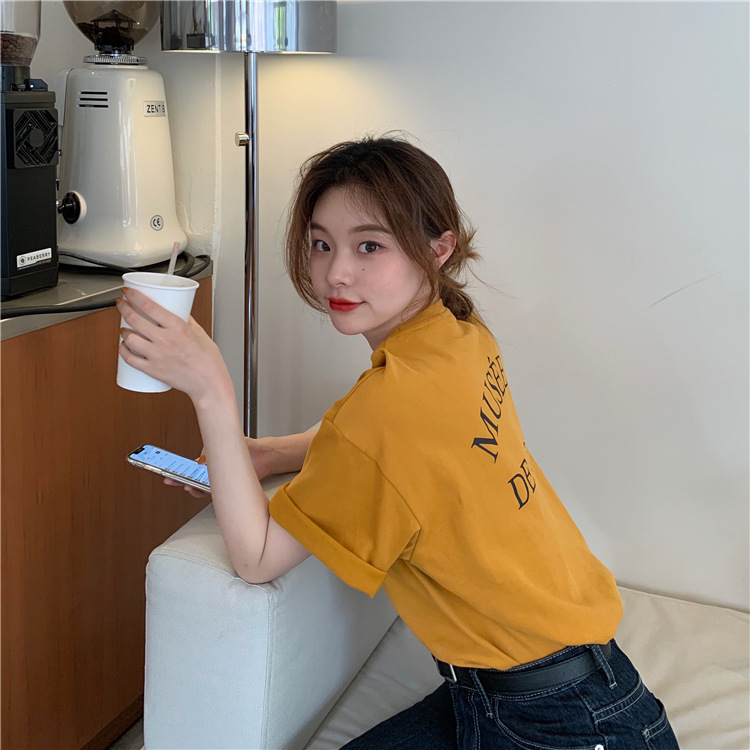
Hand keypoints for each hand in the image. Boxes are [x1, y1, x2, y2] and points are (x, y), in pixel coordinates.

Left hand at [117, 287, 230, 403]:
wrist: (210, 384)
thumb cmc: (209, 362)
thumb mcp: (200, 333)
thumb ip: (187, 321)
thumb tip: (178, 311)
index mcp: (178, 328)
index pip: (149, 306)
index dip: (134, 296)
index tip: (128, 292)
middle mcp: (165, 340)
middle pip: (134, 319)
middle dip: (123, 308)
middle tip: (122, 305)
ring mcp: (157, 356)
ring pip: (129, 339)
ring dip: (122, 331)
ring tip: (124, 328)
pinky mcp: (153, 370)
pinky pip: (130, 359)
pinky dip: (123, 351)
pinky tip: (124, 346)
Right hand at [162, 438, 277, 498]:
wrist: (263, 455)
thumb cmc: (247, 447)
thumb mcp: (224, 440)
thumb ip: (210, 447)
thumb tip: (200, 458)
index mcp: (210, 461)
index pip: (190, 466)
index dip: (178, 468)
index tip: (166, 467)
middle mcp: (213, 472)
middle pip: (191, 478)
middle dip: (178, 479)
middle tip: (168, 478)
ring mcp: (220, 481)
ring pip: (200, 487)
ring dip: (190, 487)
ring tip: (184, 484)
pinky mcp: (227, 488)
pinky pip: (213, 492)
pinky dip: (204, 491)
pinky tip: (198, 488)